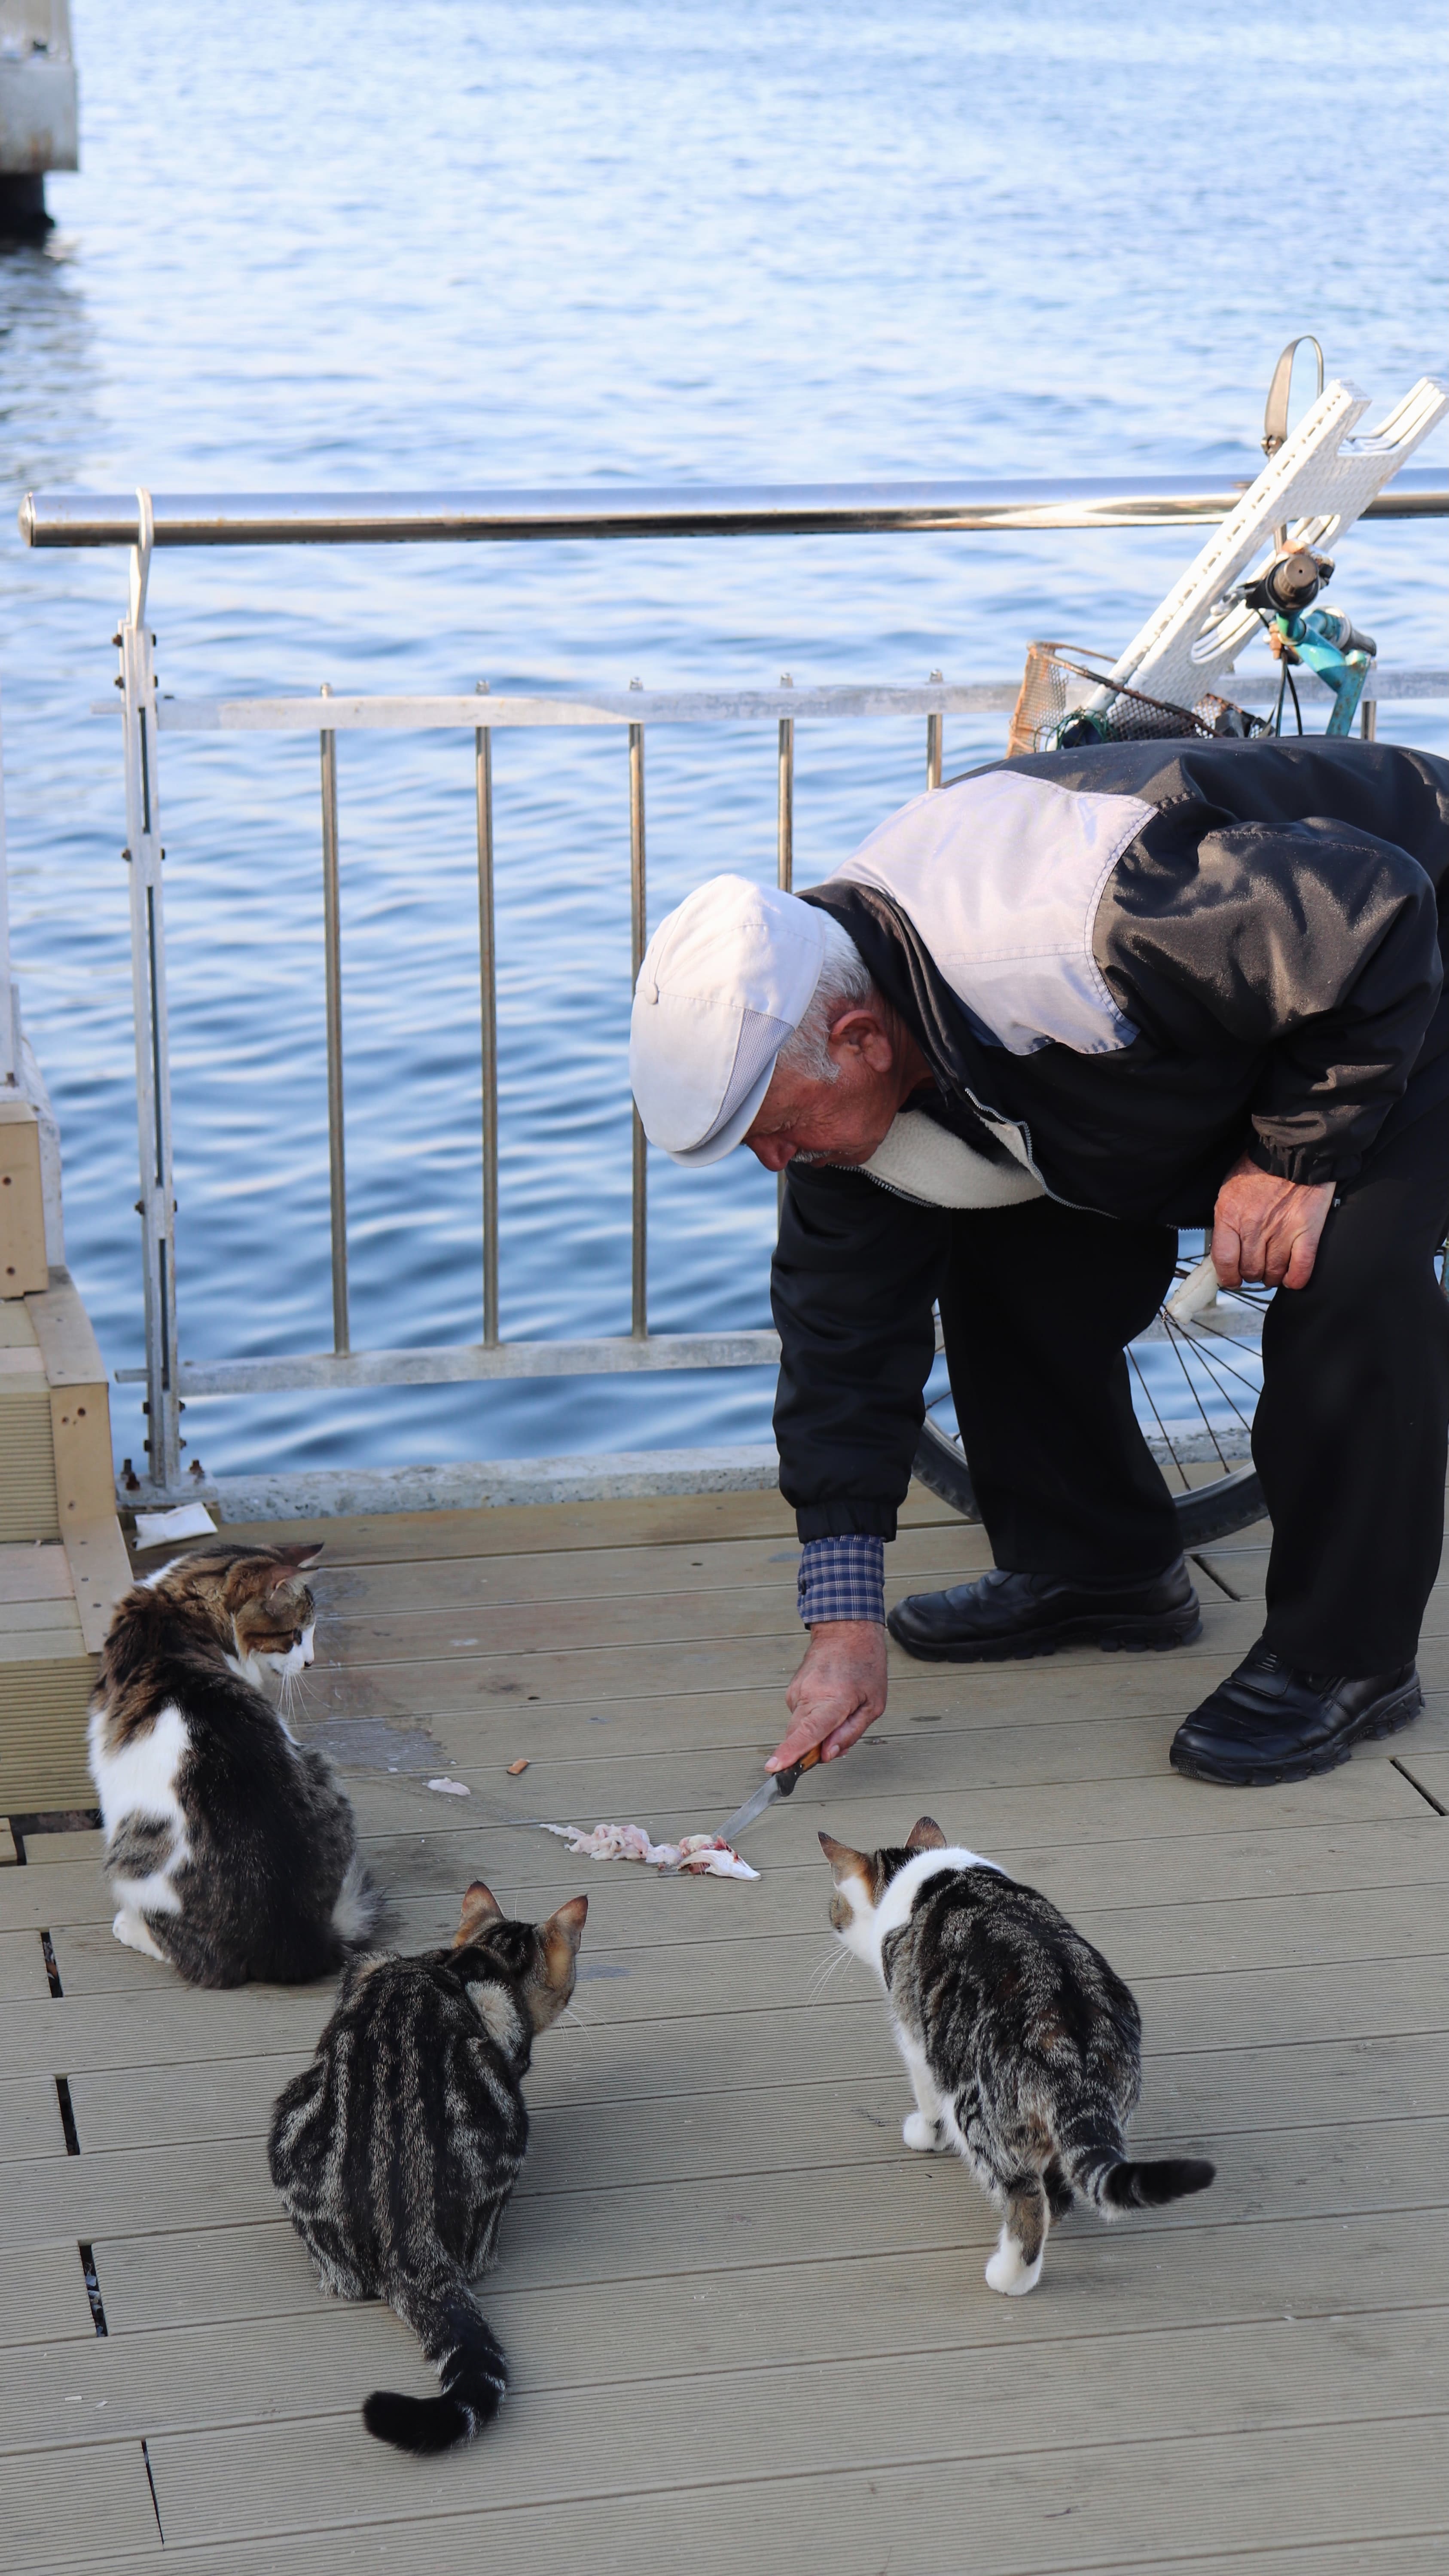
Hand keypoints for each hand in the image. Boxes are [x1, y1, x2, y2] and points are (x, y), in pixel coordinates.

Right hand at [769, 1620, 887, 1769]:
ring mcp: (797, 1691)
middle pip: (800, 1736)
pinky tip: (827, 1701)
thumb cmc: (865, 1665)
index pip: (809, 1732)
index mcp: (834, 1699)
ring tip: (837, 1711)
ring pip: (799, 1727)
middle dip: (813, 1748)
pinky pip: (799, 1716)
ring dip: (815, 1731)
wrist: (845, 1631)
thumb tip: (826, 1755)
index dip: (791, 1752)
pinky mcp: (791, 1690)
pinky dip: (811, 1718)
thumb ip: (850, 1733)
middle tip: (836, 1740)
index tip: (774, 1766)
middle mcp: (810, 1695)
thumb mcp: (873, 1704)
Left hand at [1211, 1152, 1334, 1291]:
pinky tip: (1291, 1278)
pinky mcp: (1307, 1232)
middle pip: (1250, 1271)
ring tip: (1273, 1269)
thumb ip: (1226, 1221)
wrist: (1294, 1150)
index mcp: (1230, 1215)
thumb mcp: (1229, 1190)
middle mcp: (1254, 1227)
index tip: (1231, 1278)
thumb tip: (1225, 1248)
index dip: (1228, 1277)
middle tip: (1255, 1268)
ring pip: (1273, 1273)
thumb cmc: (1260, 1168)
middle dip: (1251, 1275)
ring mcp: (1282, 1232)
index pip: (1224, 1261)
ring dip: (1272, 1277)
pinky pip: (1300, 1270)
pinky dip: (1295, 1279)